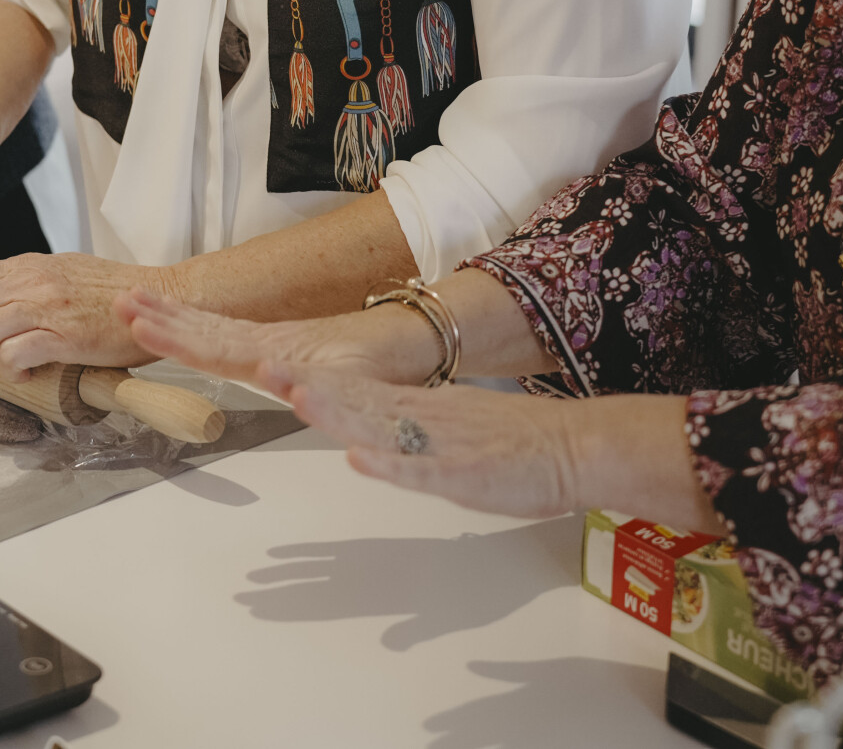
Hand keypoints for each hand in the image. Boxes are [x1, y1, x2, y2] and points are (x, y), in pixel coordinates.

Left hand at [0, 252, 166, 377]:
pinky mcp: (65, 336)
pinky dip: (12, 373)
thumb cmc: (113, 292)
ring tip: (9, 366)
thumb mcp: (61, 271)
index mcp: (25, 266)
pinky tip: (31, 374)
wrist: (161, 297)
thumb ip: (26, 280)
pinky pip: (12, 355)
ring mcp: (46, 307)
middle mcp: (29, 281)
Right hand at [119, 290, 445, 389]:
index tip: (139, 323)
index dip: (173, 338)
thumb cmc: (382, 364)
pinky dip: (193, 325)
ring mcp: (265, 341)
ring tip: (133, 302)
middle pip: (200, 329)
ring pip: (206, 327)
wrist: (406, 340)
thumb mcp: (355, 382)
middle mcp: (263, 344)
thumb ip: (320, 388)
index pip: (212, 346)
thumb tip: (282, 383)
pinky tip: (178, 322)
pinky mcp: (270, 345)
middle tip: (119, 301)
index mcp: (273, 355)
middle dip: (158, 317)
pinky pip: (220, 332)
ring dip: (169, 316)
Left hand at [264, 363, 582, 521]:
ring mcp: (443, 445)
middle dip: (311, 387)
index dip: (314, 382)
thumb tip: (368, 442)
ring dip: (339, 413)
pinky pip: (421, 470)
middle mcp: (424, 420)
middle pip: (358, 402)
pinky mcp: (465, 474)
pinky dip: (388, 466)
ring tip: (298, 398)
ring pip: (381, 428)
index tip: (273, 370)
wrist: (576, 447)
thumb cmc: (518, 445)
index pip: (357, 393)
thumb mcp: (451, 439)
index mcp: (421, 409)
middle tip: (267, 369)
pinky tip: (359, 458)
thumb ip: (408, 441)